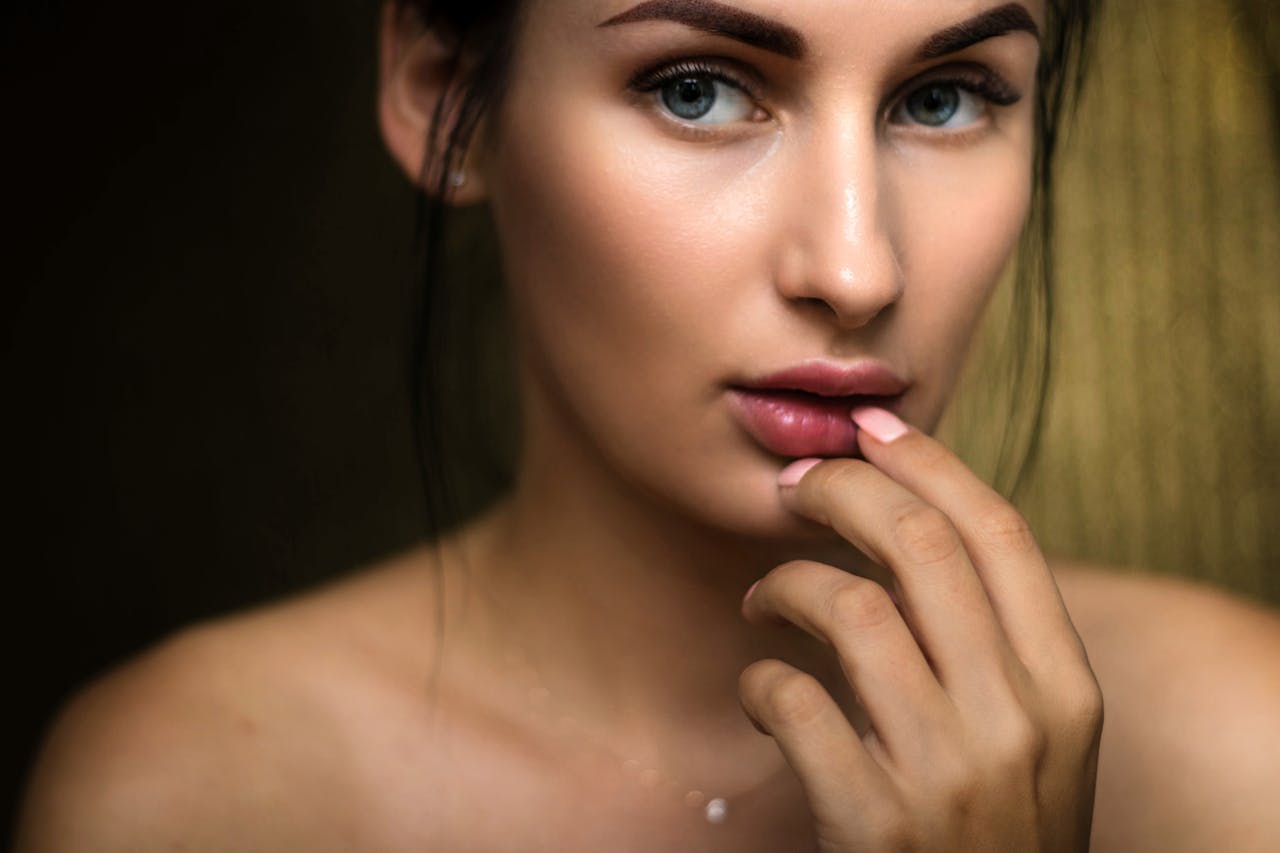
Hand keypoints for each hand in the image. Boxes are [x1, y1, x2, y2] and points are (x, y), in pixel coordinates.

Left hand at [738, 407, 1102, 851]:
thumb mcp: (1035, 742)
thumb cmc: (995, 833)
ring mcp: (947, 772)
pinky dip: (757, 680)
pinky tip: (758, 691)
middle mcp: (1017, 719)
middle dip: (842, 493)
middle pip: (918, 546)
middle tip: (793, 492)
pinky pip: (792, 700)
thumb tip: (912, 526)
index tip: (871, 429)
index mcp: (1065, 688)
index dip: (929, 464)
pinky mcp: (873, 822)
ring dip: (785, 586)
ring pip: (847, 608)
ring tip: (764, 602)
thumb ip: (993, 646)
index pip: (999, 533)